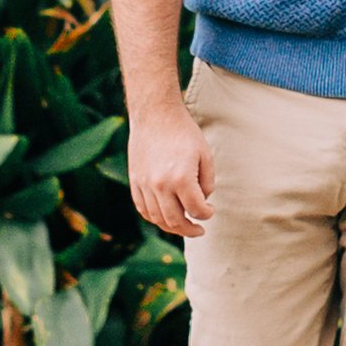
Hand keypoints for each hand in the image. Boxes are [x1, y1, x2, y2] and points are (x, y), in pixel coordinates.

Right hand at [128, 104, 214, 236]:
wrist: (155, 114)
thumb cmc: (184, 132)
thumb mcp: (205, 154)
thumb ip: (207, 182)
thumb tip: (202, 201)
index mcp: (181, 178)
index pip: (196, 210)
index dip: (206, 214)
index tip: (210, 211)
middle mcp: (160, 185)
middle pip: (175, 221)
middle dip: (190, 230)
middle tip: (199, 230)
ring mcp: (145, 185)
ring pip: (157, 218)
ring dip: (172, 227)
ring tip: (183, 226)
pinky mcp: (135, 181)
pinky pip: (143, 209)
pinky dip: (154, 217)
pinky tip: (164, 218)